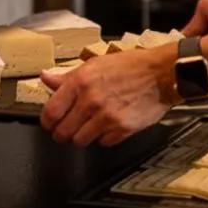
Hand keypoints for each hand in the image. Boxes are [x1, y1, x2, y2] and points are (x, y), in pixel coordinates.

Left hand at [39, 46, 178, 146]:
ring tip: (89, 127)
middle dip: (62, 133)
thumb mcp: (95, 64)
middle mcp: (91, 100)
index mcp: (80, 81)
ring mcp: (107, 117)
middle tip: (67, 129)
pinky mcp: (122, 129)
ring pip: (80, 140)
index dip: (47, 121)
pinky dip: (103, 138)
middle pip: (63, 132)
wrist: (162, 73)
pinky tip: (108, 126)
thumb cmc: (131, 66)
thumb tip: (45, 77)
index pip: (51, 111)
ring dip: (82, 136)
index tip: (50, 122)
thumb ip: (68, 76)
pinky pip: (103, 143)